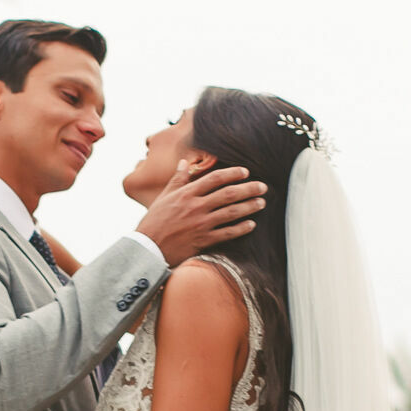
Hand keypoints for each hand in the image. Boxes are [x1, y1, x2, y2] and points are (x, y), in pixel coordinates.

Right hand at [134, 164, 266, 265]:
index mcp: (186, 194)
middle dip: (248, 188)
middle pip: (228, 194)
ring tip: (261, 202)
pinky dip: (241, 228)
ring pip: (231, 212)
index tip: (245, 171)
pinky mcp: (203, 240)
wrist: (148, 248)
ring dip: (249, 206)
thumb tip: (184, 162)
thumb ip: (177, 179)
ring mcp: (201, 224)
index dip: (232, 173)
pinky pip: (227, 233)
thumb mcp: (164, 197)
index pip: (214, 178)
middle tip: (263, 186)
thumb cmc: (154, 222)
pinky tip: (251, 224)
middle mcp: (196, 207)